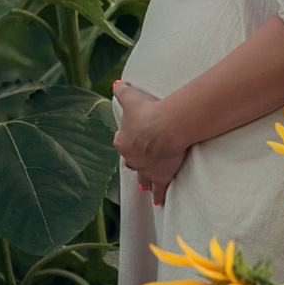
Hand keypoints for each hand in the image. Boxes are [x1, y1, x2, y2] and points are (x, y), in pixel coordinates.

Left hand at [112, 81, 188, 205]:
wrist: (167, 126)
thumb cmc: (149, 111)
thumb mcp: (131, 97)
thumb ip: (122, 90)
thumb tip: (116, 83)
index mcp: (122, 141)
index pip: (121, 142)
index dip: (127, 140)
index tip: (133, 139)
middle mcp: (131, 158)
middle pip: (131, 161)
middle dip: (135, 160)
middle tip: (142, 159)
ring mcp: (145, 170)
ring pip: (142, 178)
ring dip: (144, 180)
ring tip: (144, 186)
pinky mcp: (160, 177)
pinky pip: (158, 189)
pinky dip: (159, 195)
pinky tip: (159, 201)